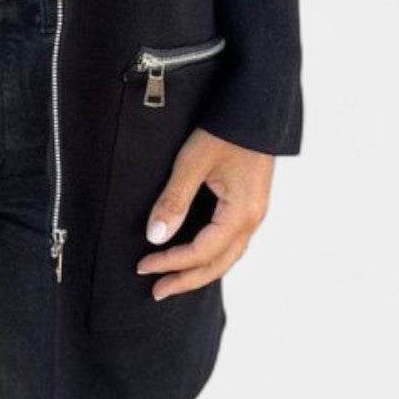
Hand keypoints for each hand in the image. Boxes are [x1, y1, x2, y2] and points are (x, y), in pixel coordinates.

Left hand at [135, 128, 274, 300]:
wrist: (255, 107)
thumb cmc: (224, 131)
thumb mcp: (192, 163)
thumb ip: (174, 200)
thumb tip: (155, 237)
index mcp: (241, 213)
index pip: (202, 252)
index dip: (171, 263)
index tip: (143, 266)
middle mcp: (252, 219)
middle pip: (219, 264)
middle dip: (186, 279)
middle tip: (157, 291)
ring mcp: (254, 213)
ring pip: (227, 255)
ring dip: (199, 271)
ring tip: (172, 280)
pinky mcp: (250, 204)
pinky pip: (231, 241)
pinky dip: (211, 255)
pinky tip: (195, 256)